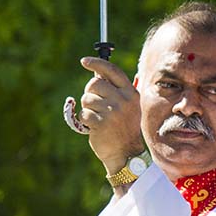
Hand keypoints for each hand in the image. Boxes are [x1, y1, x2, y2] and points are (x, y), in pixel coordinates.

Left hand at [78, 57, 144, 171]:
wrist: (126, 154)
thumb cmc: (123, 128)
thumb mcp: (126, 107)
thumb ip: (115, 91)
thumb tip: (96, 74)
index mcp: (131, 94)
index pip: (112, 71)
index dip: (97, 63)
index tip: (84, 61)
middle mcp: (123, 101)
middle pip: (94, 84)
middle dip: (89, 93)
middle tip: (94, 104)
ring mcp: (113, 112)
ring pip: (87, 99)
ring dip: (88, 108)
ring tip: (98, 119)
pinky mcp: (101, 123)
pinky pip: (84, 114)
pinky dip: (86, 121)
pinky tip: (96, 127)